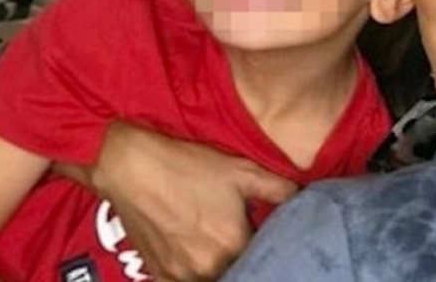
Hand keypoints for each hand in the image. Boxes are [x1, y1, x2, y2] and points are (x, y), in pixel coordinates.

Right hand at [55, 122, 296, 280]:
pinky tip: (197, 254)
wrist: (131, 165)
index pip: (264, 258)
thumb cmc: (189, 166)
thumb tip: (305, 199)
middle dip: (246, 259)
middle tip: (241, 236)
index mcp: (233, 245)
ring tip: (218, 243)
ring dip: (221, 267)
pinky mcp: (158, 274)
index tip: (266, 234)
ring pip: (212, 278)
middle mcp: (206, 268)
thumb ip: (280, 190)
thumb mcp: (243, 171)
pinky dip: (194, 273)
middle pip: (238, 271)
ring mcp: (179, 275)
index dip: (268, 247)